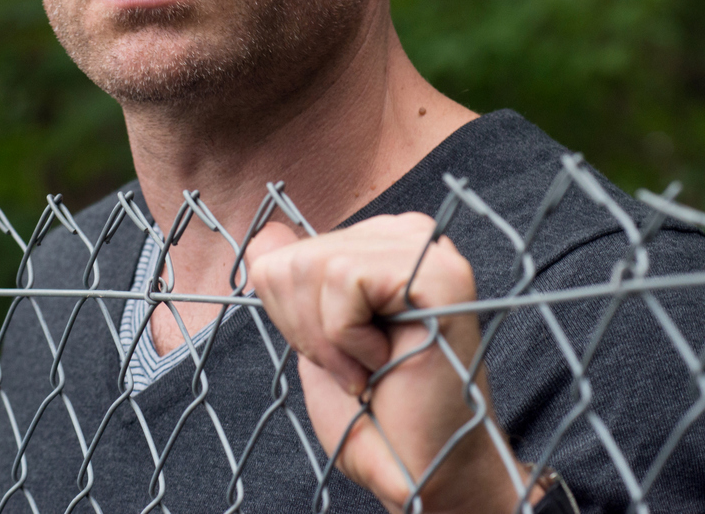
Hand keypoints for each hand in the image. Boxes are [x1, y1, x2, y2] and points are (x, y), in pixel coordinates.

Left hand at [248, 214, 524, 513]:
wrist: (419, 471)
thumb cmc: (374, 418)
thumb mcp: (314, 340)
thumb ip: (292, 283)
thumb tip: (267, 232)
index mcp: (380, 247)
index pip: (289, 255)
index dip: (295, 320)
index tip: (342, 357)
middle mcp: (407, 236)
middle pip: (296, 259)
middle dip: (308, 330)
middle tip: (357, 369)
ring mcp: (427, 251)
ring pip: (315, 266)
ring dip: (329, 341)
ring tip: (371, 368)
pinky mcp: (437, 273)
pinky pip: (343, 279)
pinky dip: (349, 338)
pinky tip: (388, 360)